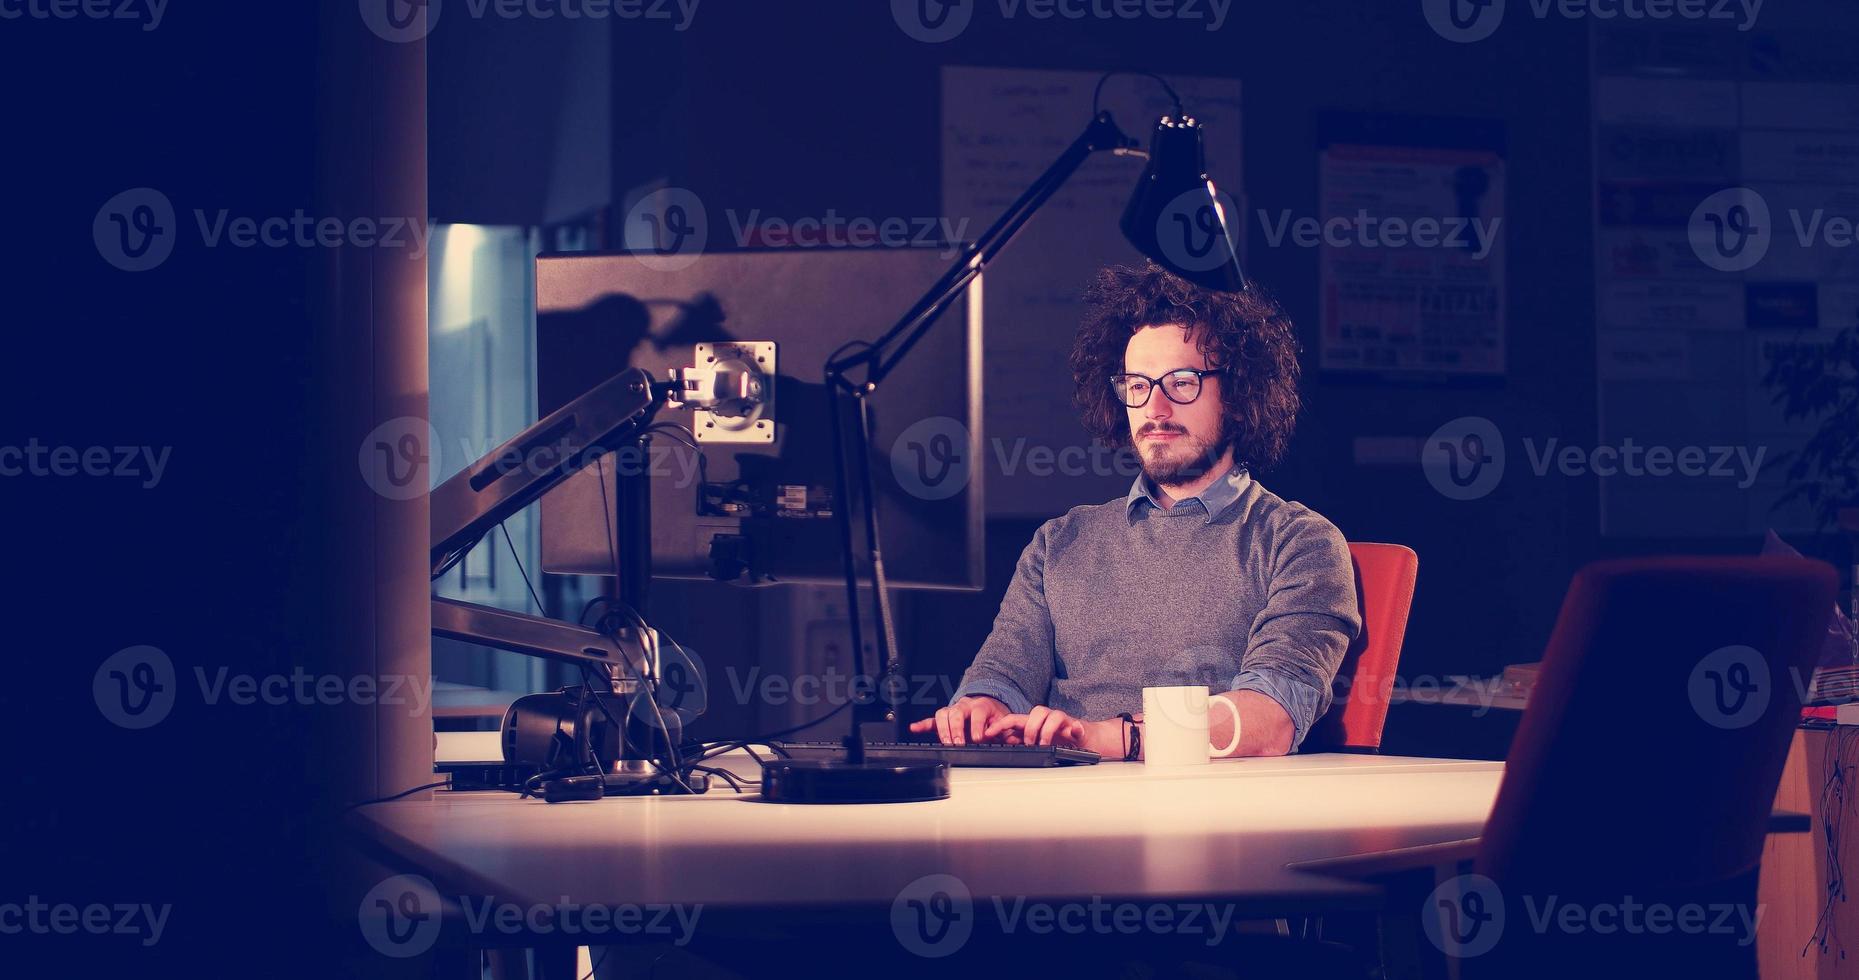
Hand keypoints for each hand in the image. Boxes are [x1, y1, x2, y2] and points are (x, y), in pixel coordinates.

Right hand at [908, 695, 1010, 744]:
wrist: (988, 705)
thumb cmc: (994, 716)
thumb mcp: (1003, 721)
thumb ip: (1004, 730)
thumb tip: (1008, 739)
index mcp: (981, 705)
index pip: (978, 713)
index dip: (977, 726)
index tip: (978, 738)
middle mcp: (965, 705)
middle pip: (957, 712)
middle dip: (957, 729)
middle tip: (959, 743)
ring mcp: (953, 710)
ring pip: (943, 714)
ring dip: (943, 729)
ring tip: (947, 743)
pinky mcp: (945, 717)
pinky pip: (932, 720)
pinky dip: (923, 724)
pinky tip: (915, 728)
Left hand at [983, 706, 1115, 752]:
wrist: (1088, 738)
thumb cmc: (1062, 740)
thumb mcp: (1039, 742)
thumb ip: (1024, 740)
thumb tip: (1006, 741)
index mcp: (1036, 724)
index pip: (1016, 719)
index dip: (1002, 724)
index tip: (989, 733)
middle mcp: (1048, 719)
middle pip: (1035, 712)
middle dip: (1029, 728)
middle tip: (1029, 743)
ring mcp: (1063, 721)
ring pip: (1051, 714)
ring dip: (1046, 730)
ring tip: (1045, 744)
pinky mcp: (1078, 727)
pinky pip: (1077, 725)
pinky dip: (1075, 728)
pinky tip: (1074, 732)